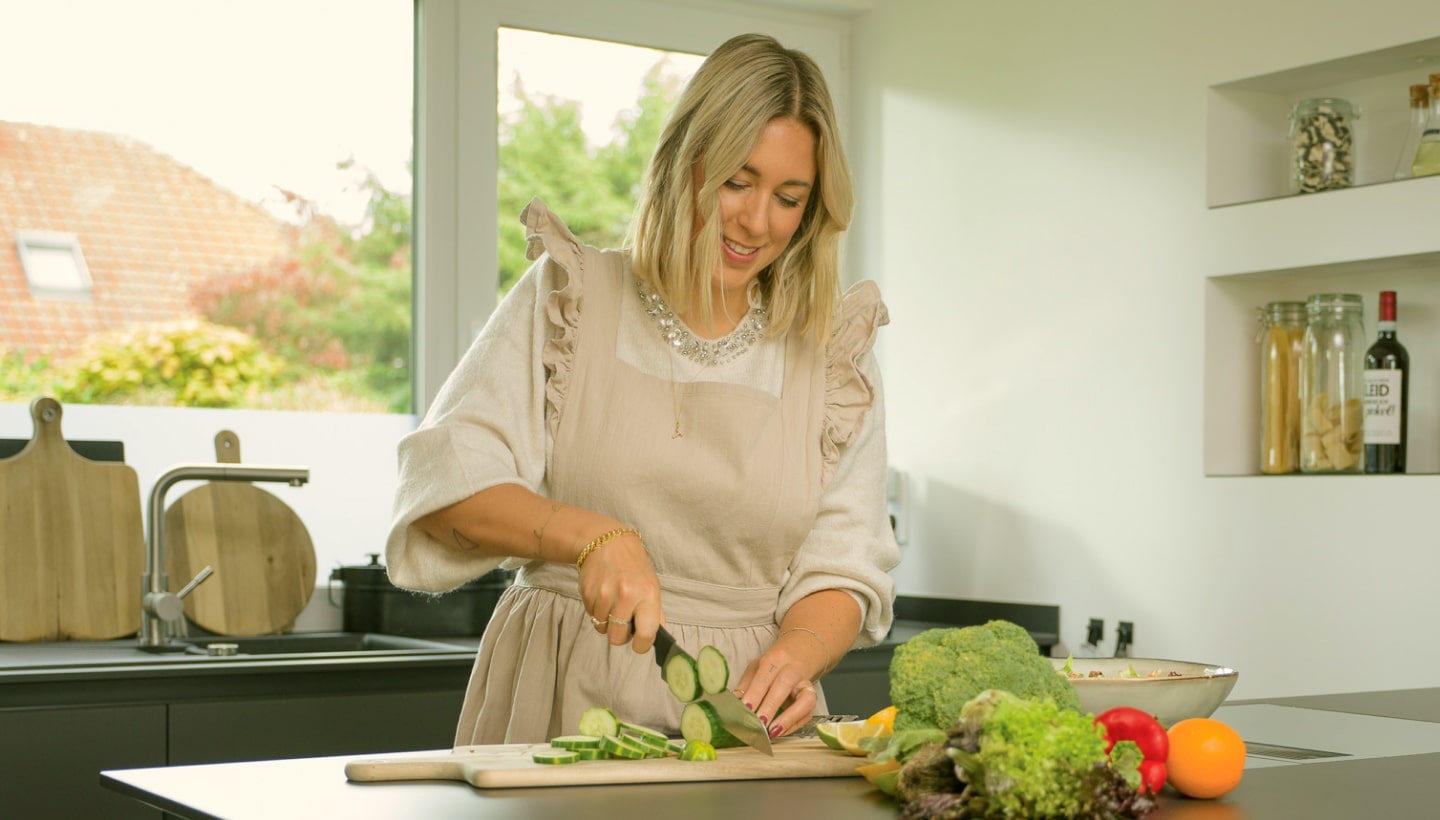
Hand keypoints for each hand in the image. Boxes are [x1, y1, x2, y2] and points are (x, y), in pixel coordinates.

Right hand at [576, 532, 662, 653]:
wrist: (607, 542)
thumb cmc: (634, 567)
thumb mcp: (652, 586)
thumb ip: (655, 613)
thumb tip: (659, 636)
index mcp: (647, 594)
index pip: (646, 633)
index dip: (642, 645)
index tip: (640, 644)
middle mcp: (626, 595)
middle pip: (617, 637)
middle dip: (620, 635)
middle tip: (623, 622)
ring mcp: (604, 594)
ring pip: (602, 628)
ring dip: (607, 621)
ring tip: (612, 603)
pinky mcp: (587, 592)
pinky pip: (591, 616)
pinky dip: (597, 611)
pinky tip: (602, 596)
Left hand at [733, 644, 818, 739]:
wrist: (801, 652)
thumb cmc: (774, 664)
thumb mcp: (756, 667)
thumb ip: (745, 685)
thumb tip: (731, 705)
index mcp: (774, 659)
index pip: (764, 676)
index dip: (755, 693)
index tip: (745, 709)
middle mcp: (792, 669)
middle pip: (784, 685)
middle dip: (770, 706)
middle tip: (758, 724)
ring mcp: (805, 683)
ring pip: (804, 699)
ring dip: (788, 718)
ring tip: (772, 732)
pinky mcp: (813, 696)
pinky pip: (808, 712)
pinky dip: (794, 724)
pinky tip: (780, 732)